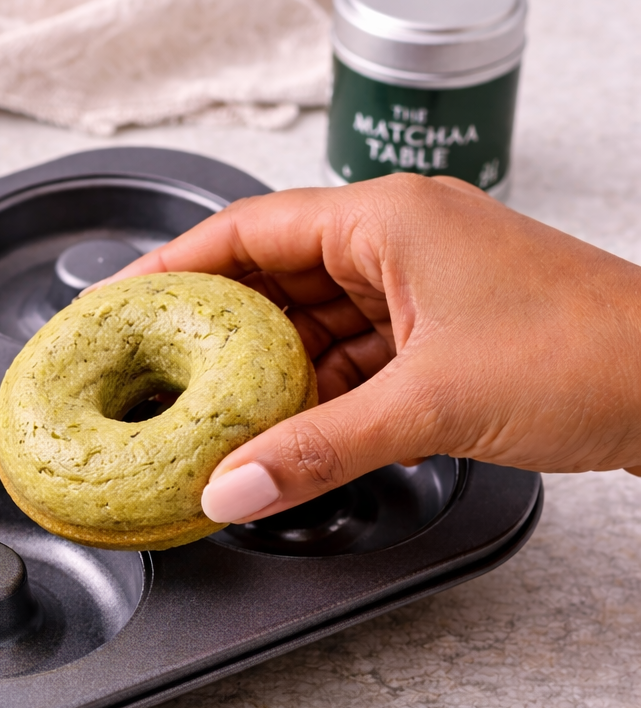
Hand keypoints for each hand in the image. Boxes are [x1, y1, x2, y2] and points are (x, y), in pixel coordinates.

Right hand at [101, 174, 640, 522]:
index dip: (173, 265)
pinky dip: (315, 391)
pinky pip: (354, 354)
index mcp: (388, 219)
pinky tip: (280, 429)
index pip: (248, 228)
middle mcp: (400, 240)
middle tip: (149, 367)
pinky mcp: (446, 332)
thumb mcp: (427, 405)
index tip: (118, 302)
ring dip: (265, 368)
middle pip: (273, 275)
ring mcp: (425, 286)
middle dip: (212, 326)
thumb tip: (229, 489)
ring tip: (202, 409)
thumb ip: (315, 451)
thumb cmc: (589, 354)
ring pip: (313, 320)